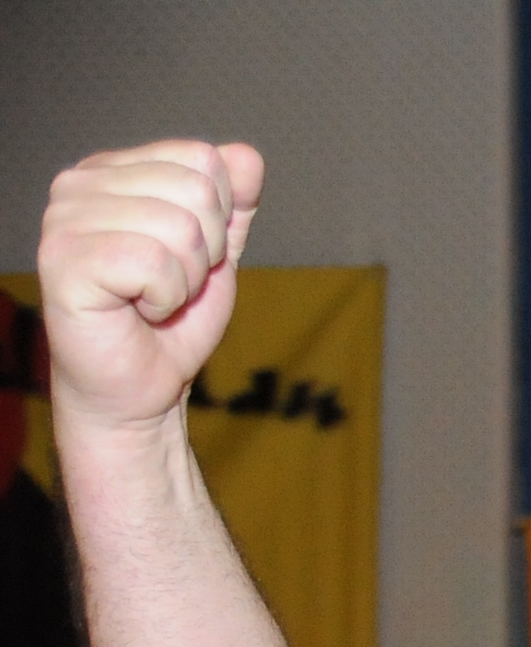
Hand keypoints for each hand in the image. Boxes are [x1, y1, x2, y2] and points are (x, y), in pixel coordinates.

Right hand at [38, 140, 262, 437]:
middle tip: (172, 284)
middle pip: (195, 190)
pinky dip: (165, 297)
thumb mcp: (217, 255)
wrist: (142, 386)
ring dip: (185, 279)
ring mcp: (64, 219)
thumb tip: (245, 155)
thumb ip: (233, 205)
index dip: (219, 220)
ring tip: (153, 299)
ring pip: (179, 227)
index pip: (202, 159)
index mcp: (113, 170)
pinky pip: (154, 262)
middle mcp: (79, 184)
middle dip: (207, 252)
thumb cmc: (172, 321)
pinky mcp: (62, 260)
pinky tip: (139, 310)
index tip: (189, 258)